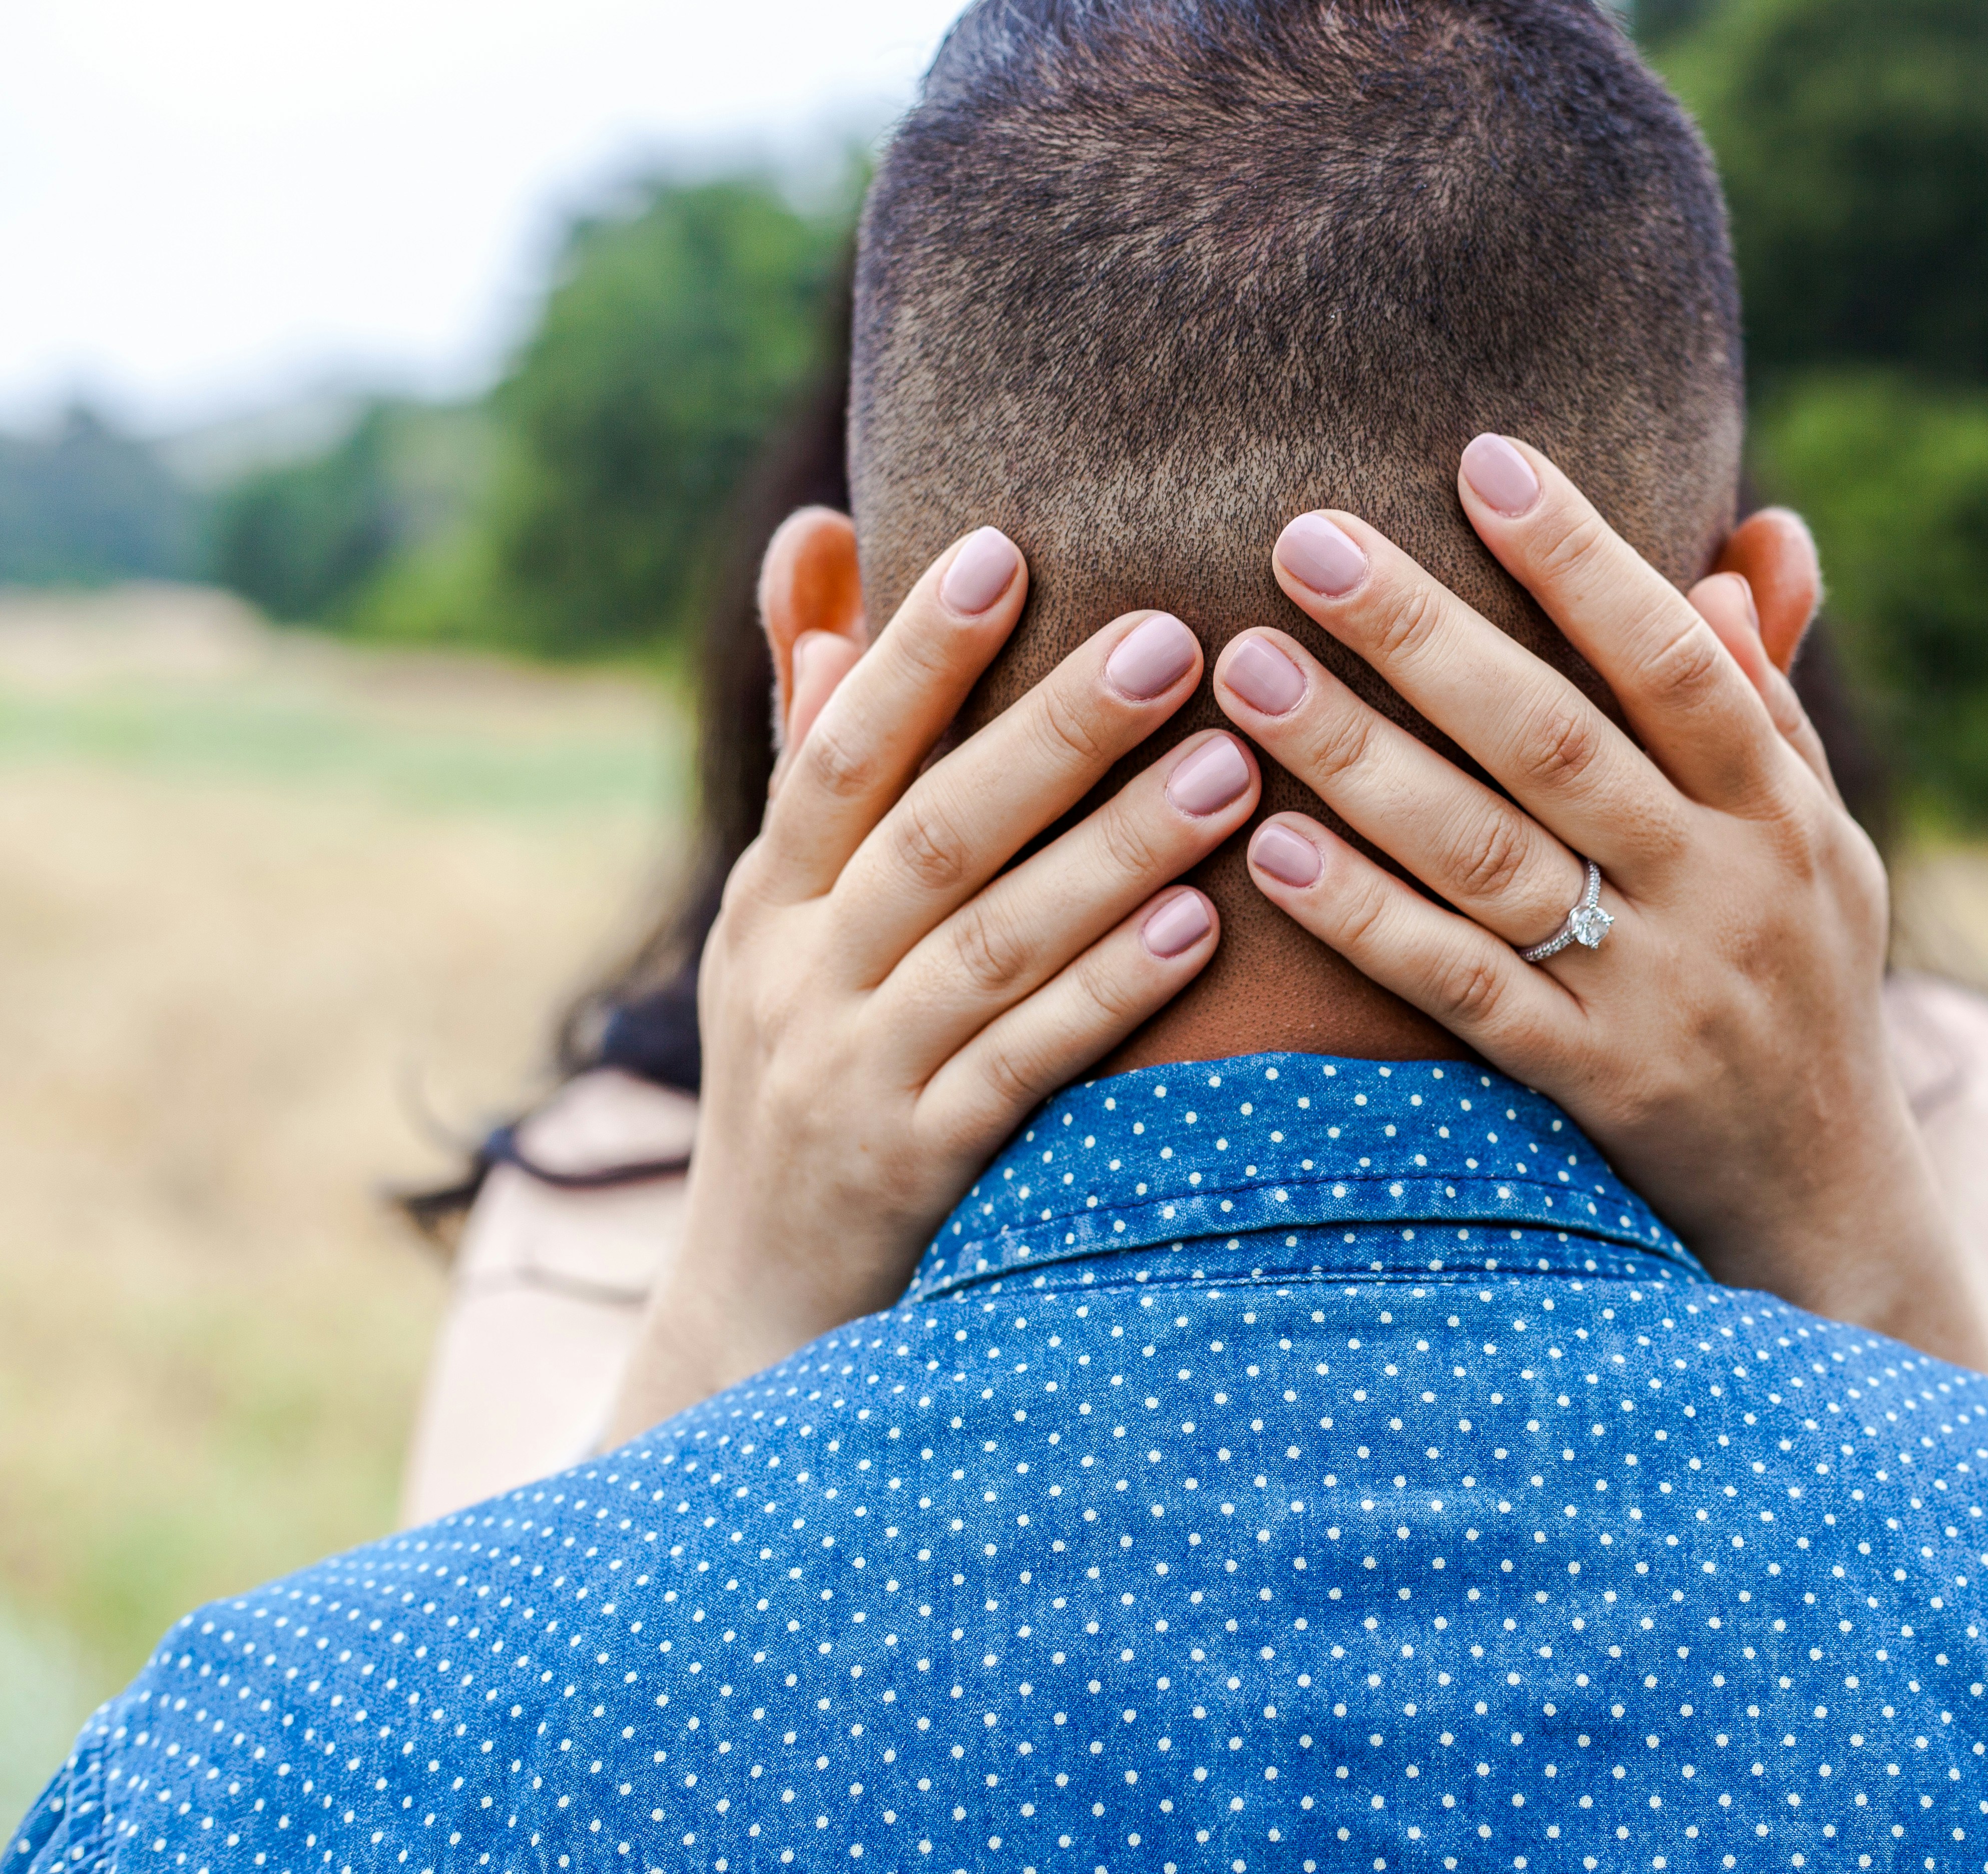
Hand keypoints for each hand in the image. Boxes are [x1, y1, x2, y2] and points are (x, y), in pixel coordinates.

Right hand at [605, 514, 1264, 1440]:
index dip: (916, 651)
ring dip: (1114, 853)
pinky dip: (1107, 995)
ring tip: (1232, 772)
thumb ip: (817, 733)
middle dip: (1053, 732)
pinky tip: (1199, 931)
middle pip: (934, 831)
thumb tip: (814, 540)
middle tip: (1178, 638)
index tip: (1006, 549)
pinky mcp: (916, 1171)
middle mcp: (798, 975)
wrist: (750, 1310)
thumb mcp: (785, 913)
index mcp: (773, 898)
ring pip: (992, 944)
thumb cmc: (802, 1069)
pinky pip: (1023, 1069)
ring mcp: (852, 1076)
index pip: (841, 751)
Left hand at [1215, 437, 1987, 1367]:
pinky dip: (1367, 917)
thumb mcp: (1822, 843)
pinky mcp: (1591, 1084)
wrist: (1831, 1206)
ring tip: (1249, 672)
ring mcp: (1655, 992)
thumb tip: (1752, 539)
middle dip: (1427, 635)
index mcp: (1778, 812)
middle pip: (1559, 740)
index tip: (1481, 456)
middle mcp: (1723, 890)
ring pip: (1489, 857)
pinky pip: (1461, 989)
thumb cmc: (1803, 988)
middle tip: (1304, 540)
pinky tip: (1274, 847)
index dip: (1584, 556)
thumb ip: (1767, 700)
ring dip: (1363, 760)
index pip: (1675, 658)